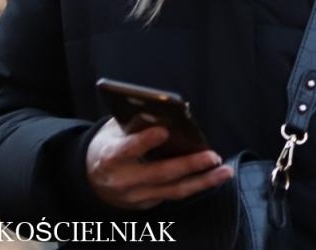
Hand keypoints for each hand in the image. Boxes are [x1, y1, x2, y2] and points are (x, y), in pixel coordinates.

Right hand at [84, 119, 230, 209]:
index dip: (145, 141)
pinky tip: (213, 177)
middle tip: (212, 156)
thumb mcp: (115, 130)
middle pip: (160, 174)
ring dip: (203, 182)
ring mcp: (135, 196)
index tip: (164, 130)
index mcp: (111, 157)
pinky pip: (173, 195)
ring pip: (173, 190)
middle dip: (188, 165)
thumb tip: (165, 111)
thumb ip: (136, 122)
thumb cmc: (110, 145)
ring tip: (225, 171)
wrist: (90, 178)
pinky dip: (195, 186)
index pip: (128, 150)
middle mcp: (123, 180)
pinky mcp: (145, 204)